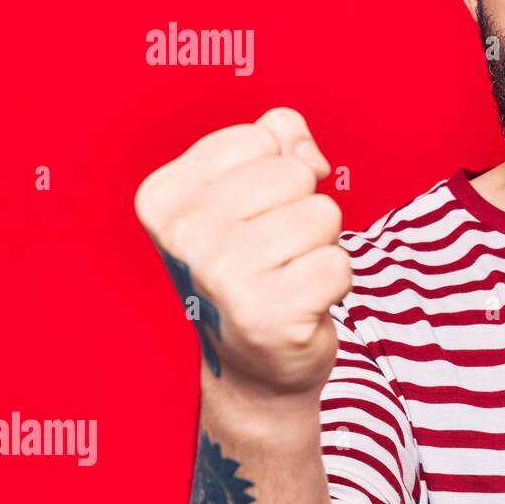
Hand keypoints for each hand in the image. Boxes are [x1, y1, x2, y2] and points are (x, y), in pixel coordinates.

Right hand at [134, 107, 350, 395]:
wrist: (253, 365)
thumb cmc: (255, 264)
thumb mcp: (251, 187)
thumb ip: (280, 138)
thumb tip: (310, 154)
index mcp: (165, 197)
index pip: (261, 138)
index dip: (277, 172)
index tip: (254, 215)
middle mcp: (184, 235)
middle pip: (296, 174)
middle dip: (303, 208)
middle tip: (277, 252)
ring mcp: (223, 277)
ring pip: (323, 215)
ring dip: (321, 245)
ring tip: (289, 275)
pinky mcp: (269, 314)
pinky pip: (339, 264)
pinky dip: (335, 282)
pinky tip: (303, 303)